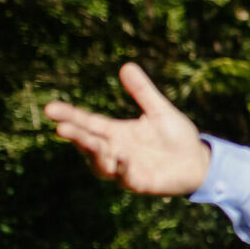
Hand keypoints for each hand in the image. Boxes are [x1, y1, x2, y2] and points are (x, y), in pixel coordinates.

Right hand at [44, 62, 210, 194]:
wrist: (198, 161)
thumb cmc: (177, 136)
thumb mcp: (159, 110)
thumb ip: (142, 91)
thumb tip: (126, 66)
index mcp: (116, 132)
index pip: (88, 123)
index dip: (69, 116)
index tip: (51, 108)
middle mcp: (115, 150)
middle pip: (89, 143)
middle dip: (76, 136)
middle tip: (62, 128)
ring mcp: (124, 168)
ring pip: (101, 164)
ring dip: (95, 154)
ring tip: (91, 142)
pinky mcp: (139, 182)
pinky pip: (126, 178)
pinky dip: (123, 169)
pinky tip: (123, 159)